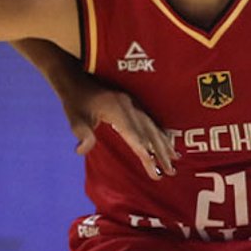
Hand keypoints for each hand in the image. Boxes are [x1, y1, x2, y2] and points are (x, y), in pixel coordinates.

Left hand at [58, 79, 174, 179]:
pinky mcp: (133, 104)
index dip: (145, 154)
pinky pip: (151, 120)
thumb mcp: (75, 118)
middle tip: (170, 171)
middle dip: (160, 153)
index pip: (134, 137)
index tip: (155, 170)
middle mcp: (130, 107)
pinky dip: (160, 132)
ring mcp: (133, 104)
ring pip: (153, 127)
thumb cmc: (75, 101)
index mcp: (118, 111)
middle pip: (148, 133)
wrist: (77, 78)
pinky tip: (167, 141)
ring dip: (164, 144)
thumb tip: (82, 150)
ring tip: (175, 160)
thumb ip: (82, 134)